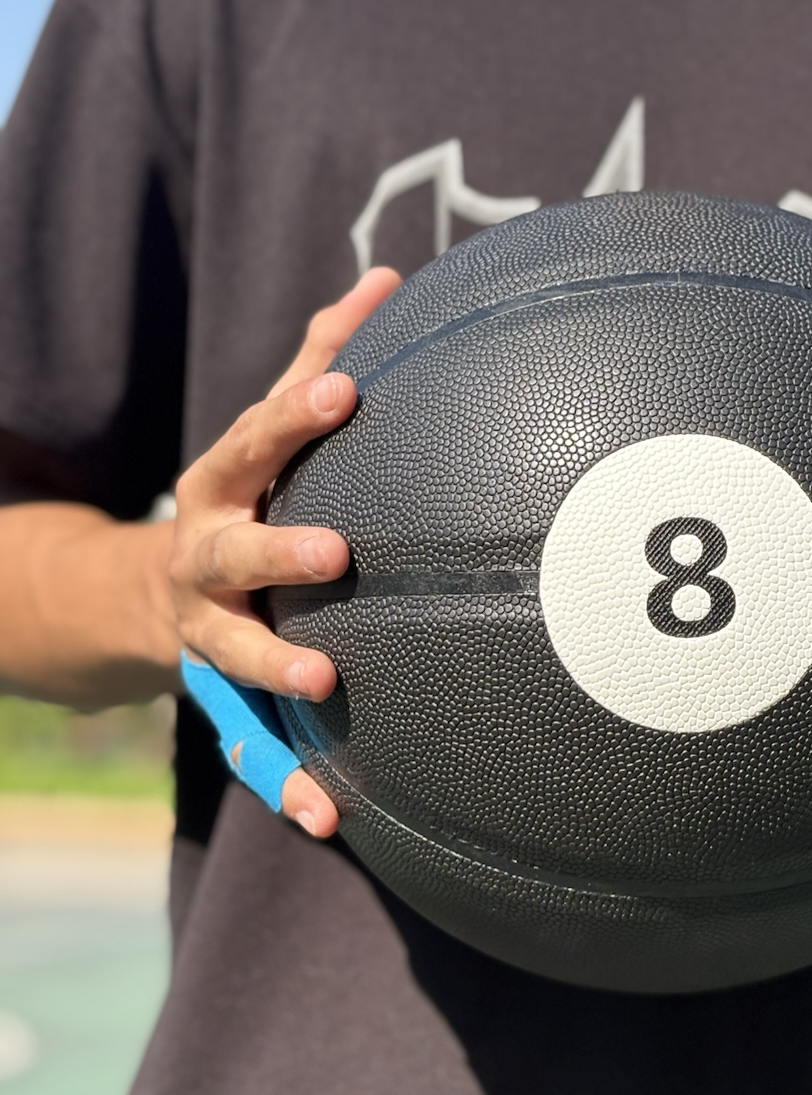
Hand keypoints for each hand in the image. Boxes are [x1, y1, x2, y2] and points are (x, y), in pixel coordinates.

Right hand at [169, 267, 401, 835]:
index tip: (348, 388)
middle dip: (279, 551)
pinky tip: (330, 816)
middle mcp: (205, 560)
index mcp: (224, 486)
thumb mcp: (264, 433)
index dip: (297, 415)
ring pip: (232, 656)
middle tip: (338, 552)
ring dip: (274, 669)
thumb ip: (321, 360)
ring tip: (325, 682)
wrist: (134, 597)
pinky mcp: (219, 697)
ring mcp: (206, 634)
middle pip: (233, 553)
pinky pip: (252, 746)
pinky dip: (286, 784)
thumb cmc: (240, 496)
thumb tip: (393, 278)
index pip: (258, 441)